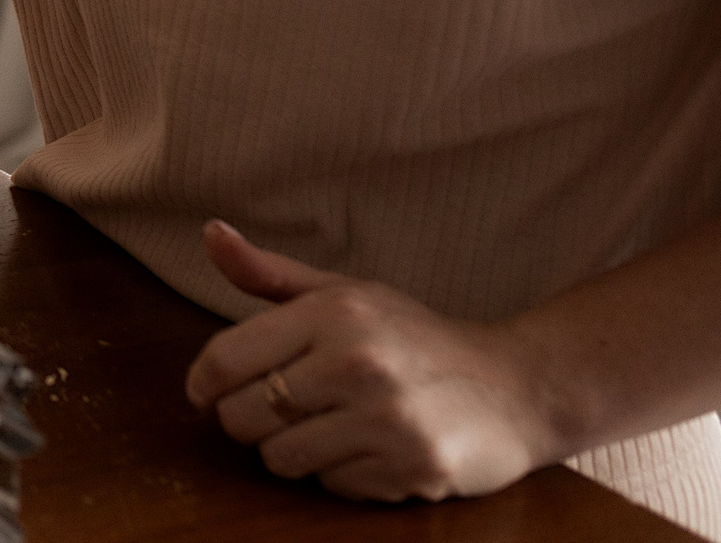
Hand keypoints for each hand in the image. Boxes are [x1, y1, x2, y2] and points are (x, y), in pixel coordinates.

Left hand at [184, 219, 563, 501]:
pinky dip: (341, 476)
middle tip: (281, 412)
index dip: (203, 384)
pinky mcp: (412, 467)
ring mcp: (386, 419)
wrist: (517, 387)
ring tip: (331, 428)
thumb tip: (210, 234)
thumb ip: (270, 273)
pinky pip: (332, 487)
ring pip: (282, 458)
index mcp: (333, 313)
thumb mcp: (344, 294)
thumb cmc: (415, 339)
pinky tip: (372, 450)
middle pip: (244, 417)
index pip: (226, 359)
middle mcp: (357, 362)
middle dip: (249, 420)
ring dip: (295, 451)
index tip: (206, 393)